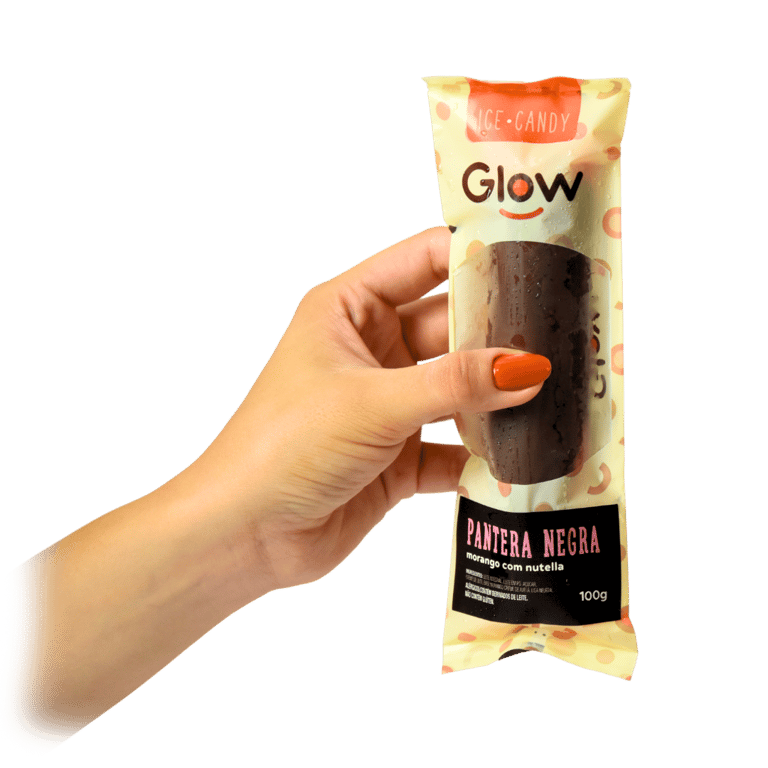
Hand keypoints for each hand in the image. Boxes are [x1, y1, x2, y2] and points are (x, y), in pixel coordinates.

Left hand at [186, 226, 549, 591]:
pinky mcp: (399, 457)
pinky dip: (484, 456)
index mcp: (350, 309)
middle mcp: (373, 351)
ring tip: (562, 394)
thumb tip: (530, 366)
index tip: (541, 260)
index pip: (425, 262)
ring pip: (459, 390)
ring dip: (499, 399)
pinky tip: (524, 460)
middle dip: (503, 336)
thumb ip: (454, 383)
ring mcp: (388, 405)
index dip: (478, 257)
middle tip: (570, 336)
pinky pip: (455, 448)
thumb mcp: (372, 402)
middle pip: (453, 329)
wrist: (246, 536)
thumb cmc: (286, 445)